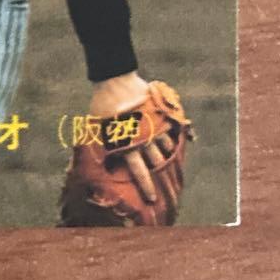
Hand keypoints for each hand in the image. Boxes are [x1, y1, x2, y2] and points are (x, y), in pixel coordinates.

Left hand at [89, 72, 175, 207]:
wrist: (114, 80)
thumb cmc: (103, 106)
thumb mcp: (98, 128)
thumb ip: (103, 145)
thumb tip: (93, 162)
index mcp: (126, 144)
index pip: (138, 171)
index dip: (146, 186)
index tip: (152, 199)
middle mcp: (143, 139)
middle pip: (157, 163)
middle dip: (159, 175)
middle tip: (161, 185)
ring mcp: (154, 127)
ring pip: (166, 150)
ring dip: (167, 157)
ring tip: (167, 161)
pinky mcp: (162, 116)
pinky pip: (174, 132)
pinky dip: (179, 137)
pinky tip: (186, 140)